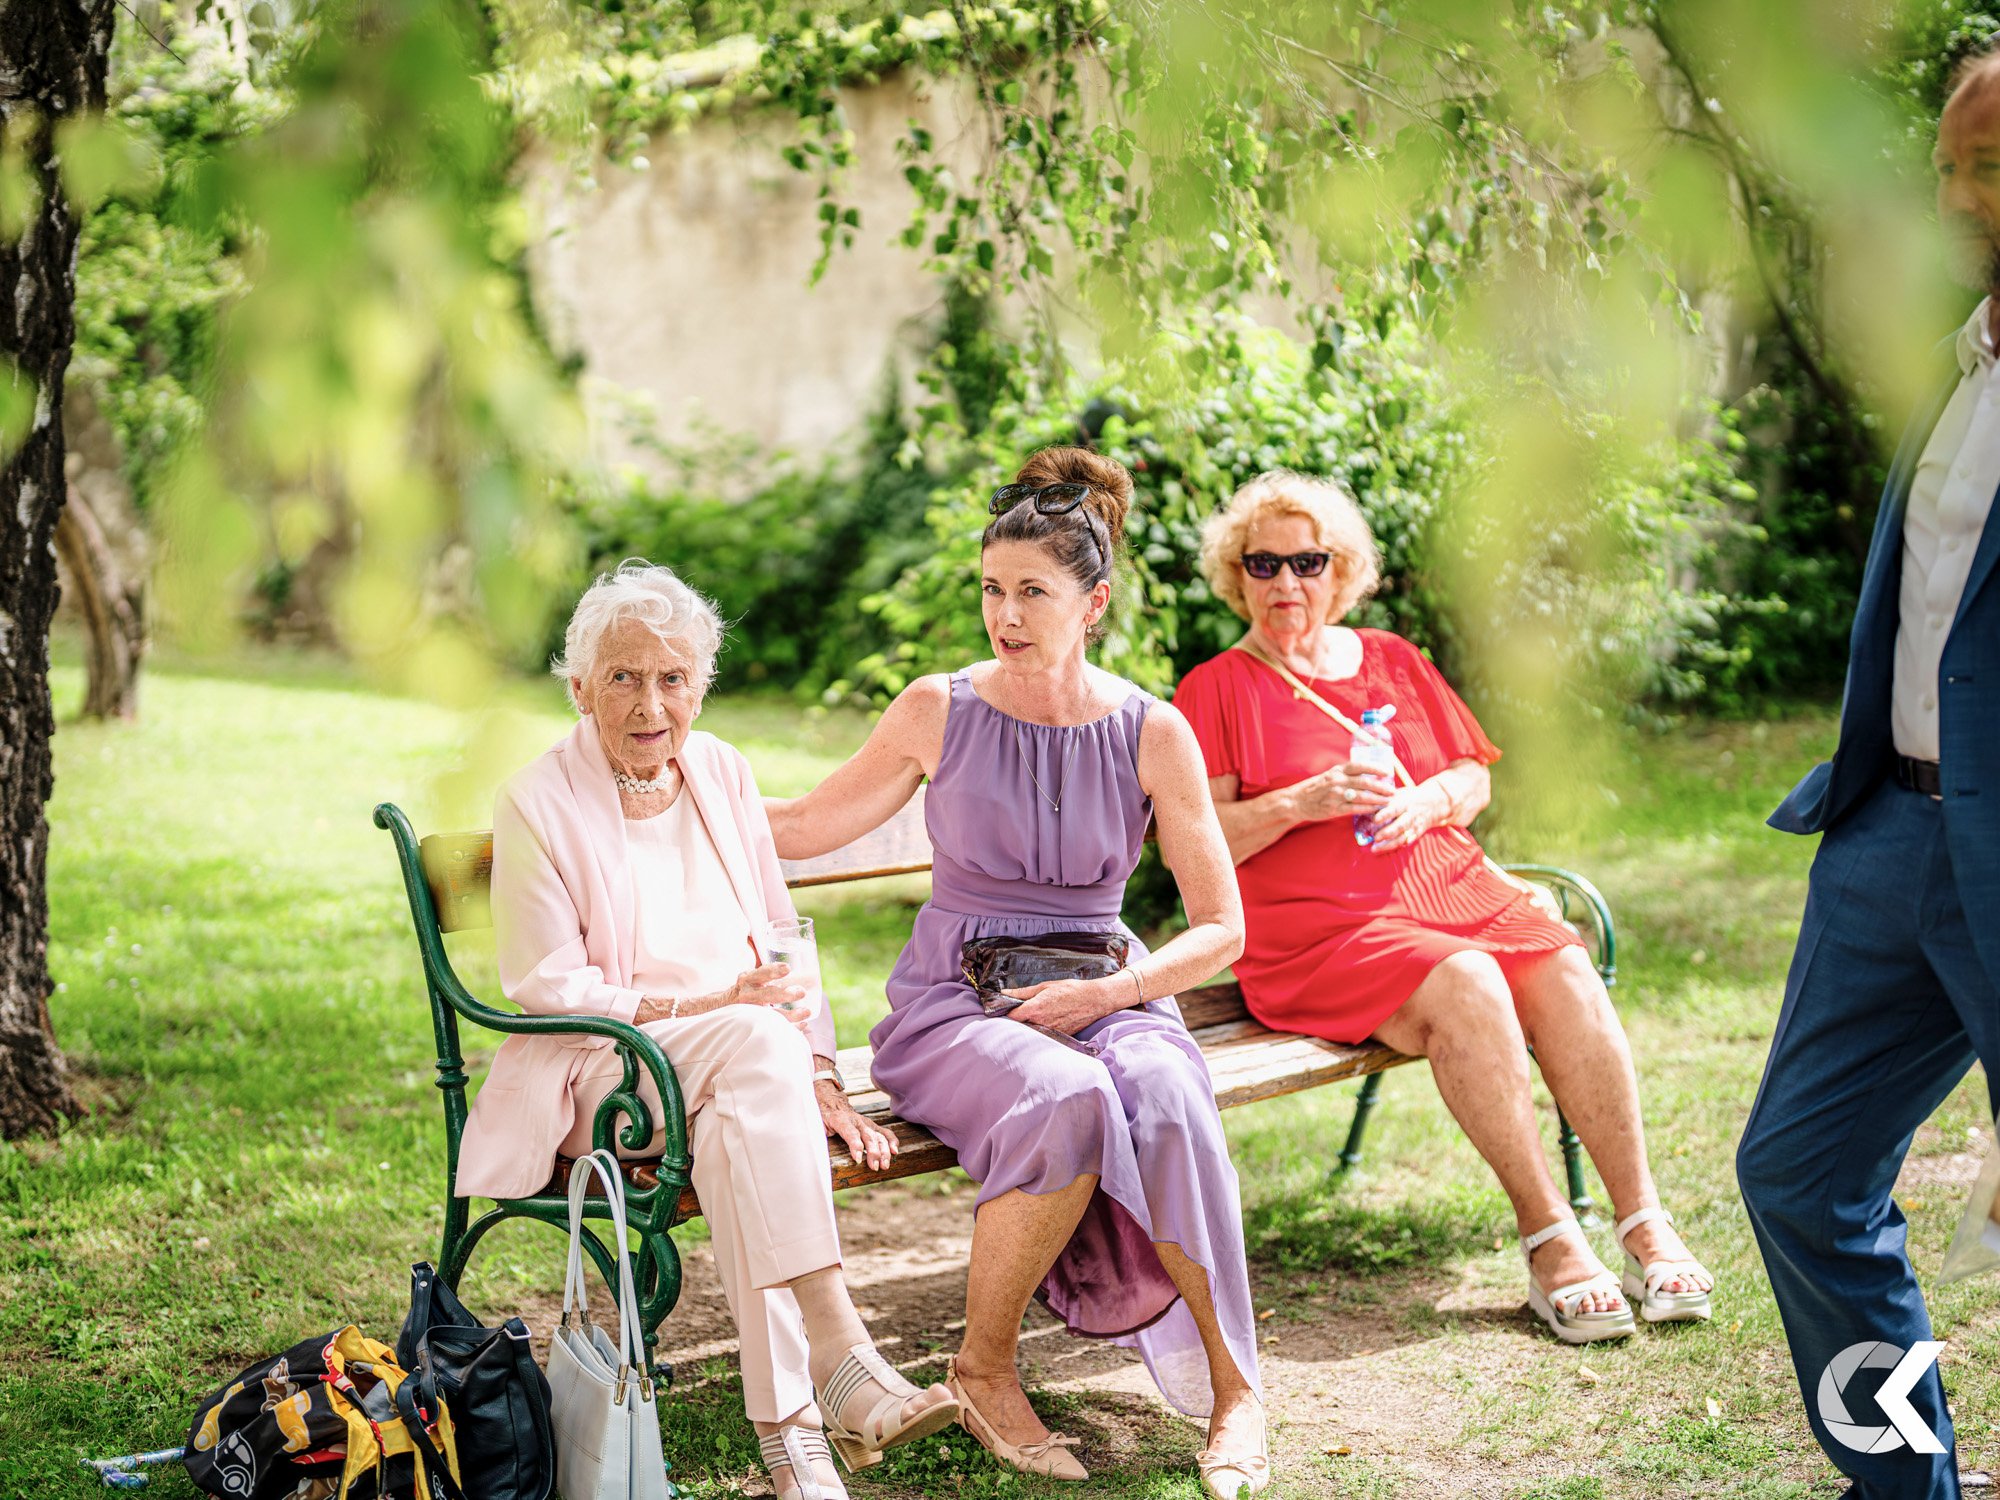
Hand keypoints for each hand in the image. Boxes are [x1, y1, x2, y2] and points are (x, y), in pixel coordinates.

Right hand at [723, 961, 810, 1032]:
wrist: (719, 1008)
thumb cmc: (743, 991)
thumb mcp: (749, 979)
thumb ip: (766, 975)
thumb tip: (799, 972)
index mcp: (748, 980)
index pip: (760, 973)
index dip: (773, 971)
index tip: (787, 968)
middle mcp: (747, 995)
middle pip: (766, 995)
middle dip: (784, 994)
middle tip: (801, 992)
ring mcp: (748, 1012)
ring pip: (769, 1015)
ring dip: (790, 1015)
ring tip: (806, 1013)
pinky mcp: (751, 1025)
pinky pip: (771, 1028)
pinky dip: (788, 1028)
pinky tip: (802, 1025)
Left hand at [817, 1080, 895, 1170]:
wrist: (830, 1099)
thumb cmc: (821, 1114)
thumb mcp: (814, 1123)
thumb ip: (817, 1134)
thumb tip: (813, 1150)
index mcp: (840, 1119)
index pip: (850, 1133)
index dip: (855, 1145)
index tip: (858, 1159)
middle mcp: (855, 1120)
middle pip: (867, 1136)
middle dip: (873, 1152)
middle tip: (875, 1167)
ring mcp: (865, 1122)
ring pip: (878, 1136)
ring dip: (884, 1150)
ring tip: (885, 1165)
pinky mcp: (871, 1125)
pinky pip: (884, 1132)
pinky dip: (892, 1141)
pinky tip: (895, 1151)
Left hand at [1004, 977, 1119, 1036]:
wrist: (1094, 1000)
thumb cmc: (1070, 990)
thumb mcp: (1045, 986)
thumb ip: (1023, 992)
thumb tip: (1005, 993)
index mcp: (1035, 1008)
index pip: (1011, 1016)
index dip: (1006, 1012)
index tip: (1006, 1008)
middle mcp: (1041, 1023)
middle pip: (1020, 1026)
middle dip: (1016, 1020)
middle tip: (1018, 1012)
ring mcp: (1050, 1032)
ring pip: (1031, 1032)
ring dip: (1029, 1026)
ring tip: (1034, 1016)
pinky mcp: (1058, 1036)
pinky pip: (1044, 1034)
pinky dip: (1041, 1029)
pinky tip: (1046, 1021)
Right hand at [1288, 762, 1393, 823]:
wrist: (1296, 801)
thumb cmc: (1316, 788)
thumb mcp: (1330, 775)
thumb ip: (1346, 774)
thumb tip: (1367, 773)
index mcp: (1337, 770)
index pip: (1359, 766)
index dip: (1375, 768)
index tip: (1387, 772)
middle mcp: (1337, 781)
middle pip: (1365, 782)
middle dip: (1381, 787)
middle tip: (1392, 791)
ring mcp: (1335, 795)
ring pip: (1362, 796)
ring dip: (1378, 799)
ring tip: (1388, 801)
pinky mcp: (1334, 809)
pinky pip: (1355, 809)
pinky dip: (1367, 809)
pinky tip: (1375, 809)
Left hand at [1366, 782, 1449, 851]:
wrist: (1434, 802)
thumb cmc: (1410, 796)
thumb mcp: (1399, 792)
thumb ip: (1384, 796)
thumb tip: (1364, 796)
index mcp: (1405, 802)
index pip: (1394, 809)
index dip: (1385, 814)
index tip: (1374, 820)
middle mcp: (1411, 815)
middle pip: (1400, 825)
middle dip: (1387, 833)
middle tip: (1375, 838)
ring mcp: (1415, 825)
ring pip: (1403, 837)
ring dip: (1389, 845)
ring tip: (1375, 849)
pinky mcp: (1417, 833)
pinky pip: (1408, 841)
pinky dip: (1398, 846)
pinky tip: (1387, 850)